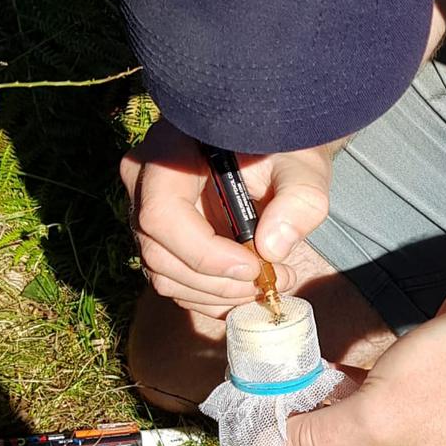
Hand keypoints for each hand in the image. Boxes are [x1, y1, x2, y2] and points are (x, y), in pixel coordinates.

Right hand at [120, 118, 335, 316]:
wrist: (270, 148)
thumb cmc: (281, 149)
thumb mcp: (302, 166)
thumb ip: (299, 198)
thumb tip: (272, 248)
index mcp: (168, 152)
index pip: (162, 215)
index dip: (204, 254)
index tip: (254, 266)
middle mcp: (144, 182)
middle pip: (159, 252)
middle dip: (217, 281)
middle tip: (271, 281)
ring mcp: (146, 211)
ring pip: (163, 274)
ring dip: (217, 294)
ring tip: (266, 284)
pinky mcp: (159, 237)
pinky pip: (172, 280)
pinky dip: (210, 296)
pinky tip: (247, 289)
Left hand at [246, 280, 445, 445]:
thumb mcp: (372, 415)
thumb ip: (316, 438)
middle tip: (254, 435)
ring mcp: (424, 432)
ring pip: (357, 433)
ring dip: (317, 418)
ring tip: (272, 407)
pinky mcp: (423, 395)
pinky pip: (371, 405)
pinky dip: (342, 395)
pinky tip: (309, 381)